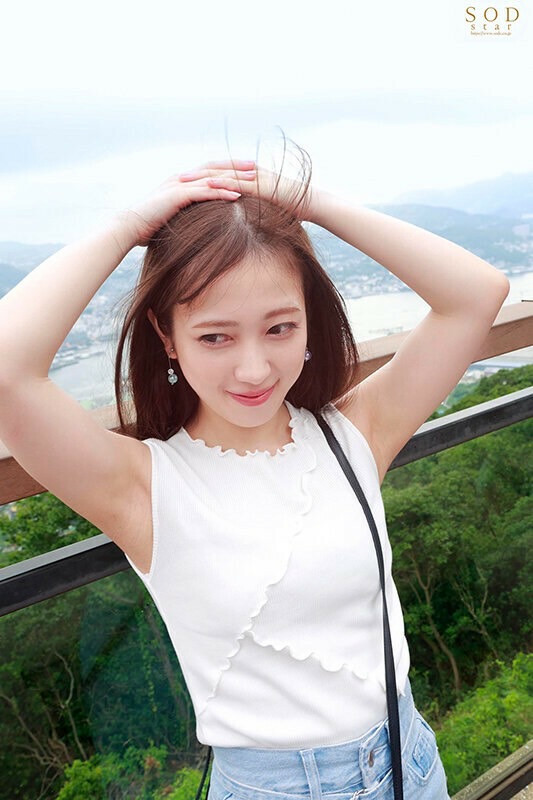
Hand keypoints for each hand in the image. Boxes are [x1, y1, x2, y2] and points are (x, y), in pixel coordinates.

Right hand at [117, 159, 256, 246]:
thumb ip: (183, 213)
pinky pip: (204, 192)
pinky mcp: (177, 196)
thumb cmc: (148, 225)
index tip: (246, 170)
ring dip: (234, 177)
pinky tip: (237, 195)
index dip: (227, 169)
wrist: (129, 226)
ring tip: (254, 179)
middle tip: (257, 167)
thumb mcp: (170, 216)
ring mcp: (179, 185)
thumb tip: (195, 221)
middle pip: (214, 168)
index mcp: (180, 182)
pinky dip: (221, 192)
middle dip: (235, 167)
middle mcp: (181, 179)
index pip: (208, 171)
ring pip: (212, 178)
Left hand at [178, 162, 319, 221]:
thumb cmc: (292, 209)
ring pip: (223, 173)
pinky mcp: (261, 184)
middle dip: (195, 173)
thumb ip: (253, 210)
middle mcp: (249, 173)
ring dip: (202, 176)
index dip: (201, 177)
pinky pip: (237, 182)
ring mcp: (255, 177)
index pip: (220, 174)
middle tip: (174, 177)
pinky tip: (206, 185)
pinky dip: (221, 183)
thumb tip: (242, 223)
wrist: (313, 204)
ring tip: (182, 180)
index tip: (183, 182)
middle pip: (216, 169)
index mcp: (248, 177)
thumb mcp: (267, 209)